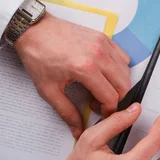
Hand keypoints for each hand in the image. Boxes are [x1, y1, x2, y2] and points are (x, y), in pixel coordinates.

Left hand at [16, 13, 130, 137]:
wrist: (33, 30)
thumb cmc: (38, 56)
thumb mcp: (48, 89)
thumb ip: (66, 112)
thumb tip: (78, 129)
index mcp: (85, 69)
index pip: (111, 97)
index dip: (108, 110)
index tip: (100, 113)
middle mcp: (99, 55)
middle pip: (124, 85)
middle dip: (116, 99)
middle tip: (100, 102)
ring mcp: (103, 44)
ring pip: (126, 71)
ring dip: (118, 84)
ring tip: (101, 88)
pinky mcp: (104, 38)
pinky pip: (123, 57)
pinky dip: (119, 68)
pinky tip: (104, 73)